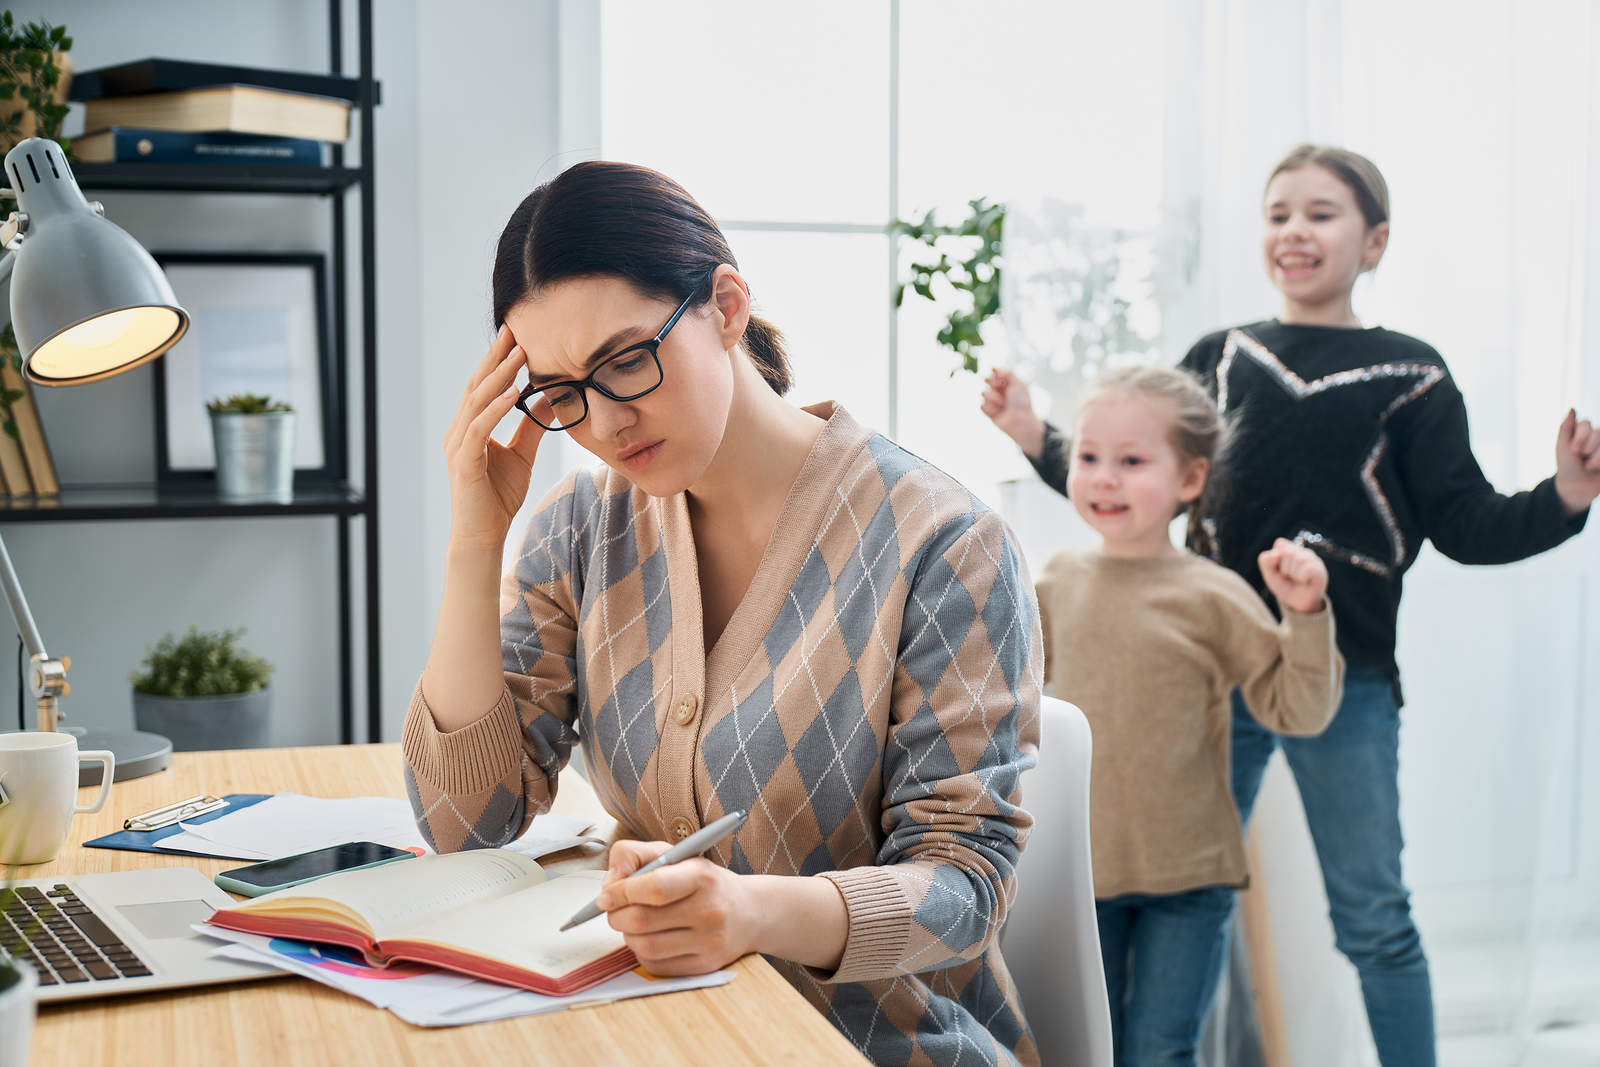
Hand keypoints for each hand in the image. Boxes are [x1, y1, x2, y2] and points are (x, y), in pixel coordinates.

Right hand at [442, 324, 545, 549]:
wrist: (483, 534)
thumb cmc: (498, 497)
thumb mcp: (523, 454)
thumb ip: (532, 427)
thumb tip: (550, 399)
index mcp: (470, 426)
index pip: (484, 385)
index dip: (498, 359)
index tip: (516, 334)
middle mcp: (459, 430)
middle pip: (477, 385)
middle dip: (496, 357)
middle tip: (514, 330)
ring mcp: (458, 445)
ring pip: (477, 401)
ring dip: (499, 377)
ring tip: (518, 355)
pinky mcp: (463, 461)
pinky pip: (479, 429)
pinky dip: (495, 408)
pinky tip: (513, 393)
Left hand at [599, 839, 753, 975]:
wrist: (748, 912)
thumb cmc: (705, 882)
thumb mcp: (677, 855)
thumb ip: (636, 856)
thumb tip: (610, 884)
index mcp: (703, 877)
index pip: (654, 887)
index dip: (622, 892)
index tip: (607, 895)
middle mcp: (709, 910)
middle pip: (642, 920)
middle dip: (616, 915)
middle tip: (613, 909)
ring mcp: (708, 942)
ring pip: (645, 946)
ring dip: (628, 935)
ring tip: (633, 923)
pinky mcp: (704, 966)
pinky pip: (655, 965)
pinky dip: (642, 952)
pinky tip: (651, 938)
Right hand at [979, 367, 1046, 458]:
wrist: (1020, 422)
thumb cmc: (1022, 403)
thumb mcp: (1018, 384)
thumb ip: (1007, 373)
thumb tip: (993, 368)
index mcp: (1007, 383)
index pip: (994, 373)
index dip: (994, 374)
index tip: (999, 377)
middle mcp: (999, 391)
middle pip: (986, 381)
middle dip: (992, 385)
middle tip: (998, 388)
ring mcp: (993, 401)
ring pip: (983, 393)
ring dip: (993, 399)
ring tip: (1003, 405)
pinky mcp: (989, 412)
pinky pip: (982, 406)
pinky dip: (990, 409)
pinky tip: (998, 413)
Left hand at [1258, 537, 1328, 614]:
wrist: (1297, 604)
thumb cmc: (1284, 585)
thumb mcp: (1269, 574)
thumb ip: (1265, 561)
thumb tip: (1276, 554)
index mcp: (1292, 549)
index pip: (1280, 544)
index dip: (1276, 559)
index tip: (1280, 570)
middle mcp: (1304, 552)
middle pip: (1288, 551)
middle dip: (1284, 568)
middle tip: (1290, 577)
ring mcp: (1314, 560)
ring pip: (1298, 559)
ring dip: (1293, 574)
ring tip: (1297, 580)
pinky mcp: (1320, 571)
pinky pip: (1308, 569)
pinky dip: (1302, 578)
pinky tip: (1304, 582)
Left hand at [1555, 408, 1599, 516]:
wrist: (1577, 487)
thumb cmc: (1567, 467)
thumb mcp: (1562, 447)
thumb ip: (1566, 428)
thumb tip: (1572, 408)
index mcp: (1580, 431)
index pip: (1586, 424)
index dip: (1580, 438)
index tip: (1574, 451)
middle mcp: (1594, 436)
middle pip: (1597, 433)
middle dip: (1588, 449)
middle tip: (1581, 460)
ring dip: (1597, 458)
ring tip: (1589, 467)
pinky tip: (1598, 468)